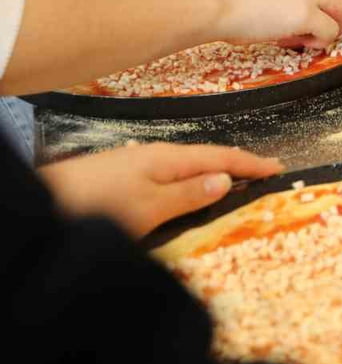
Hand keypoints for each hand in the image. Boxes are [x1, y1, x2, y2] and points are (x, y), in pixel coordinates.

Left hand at [39, 142, 281, 236]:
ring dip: (212, 173)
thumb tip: (224, 179)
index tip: (278, 167)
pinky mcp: (121, 178)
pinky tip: (189, 191)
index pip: (220, 157)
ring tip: (235, 183)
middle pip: (205, 158)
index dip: (250, 163)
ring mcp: (135, 165)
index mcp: (167, 159)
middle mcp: (154, 156)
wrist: (41, 205)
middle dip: (236, 165)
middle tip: (264, 173)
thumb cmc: (97, 207)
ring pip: (186, 168)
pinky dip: (190, 182)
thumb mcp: (150, 208)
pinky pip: (169, 176)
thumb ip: (188, 194)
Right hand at [201, 0, 341, 47]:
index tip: (315, 12)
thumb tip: (300, 8)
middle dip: (334, 14)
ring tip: (310, 37)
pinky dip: (320, 41)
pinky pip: (330, 32)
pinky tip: (301, 42)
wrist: (211, 5)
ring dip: (331, 28)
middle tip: (322, 29)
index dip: (323, 0)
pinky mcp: (307, 13)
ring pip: (341, 12)